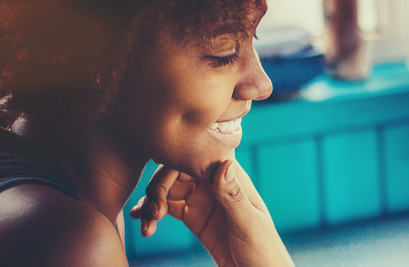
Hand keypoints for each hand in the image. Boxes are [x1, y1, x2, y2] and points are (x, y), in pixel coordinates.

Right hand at [129, 160, 293, 266]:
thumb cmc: (264, 250)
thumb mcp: (249, 224)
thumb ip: (233, 196)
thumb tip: (224, 163)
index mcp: (231, 178)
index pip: (197, 157)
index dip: (175, 163)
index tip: (159, 182)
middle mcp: (214, 184)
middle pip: (177, 171)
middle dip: (159, 187)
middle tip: (153, 211)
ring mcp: (203, 200)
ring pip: (169, 190)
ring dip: (152, 201)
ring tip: (144, 221)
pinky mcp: (195, 218)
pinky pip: (169, 209)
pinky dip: (153, 213)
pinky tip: (144, 224)